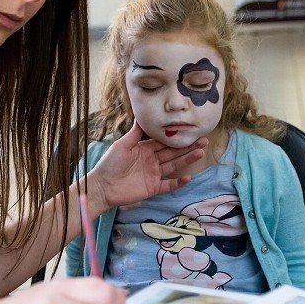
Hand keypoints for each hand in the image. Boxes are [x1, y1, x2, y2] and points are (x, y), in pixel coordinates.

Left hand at [87, 120, 206, 208]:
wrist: (102, 186)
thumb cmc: (109, 163)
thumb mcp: (122, 144)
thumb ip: (135, 133)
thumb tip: (143, 115)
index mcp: (145, 149)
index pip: (164, 141)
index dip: (176, 136)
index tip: (189, 130)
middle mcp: (152, 160)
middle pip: (173, 153)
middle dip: (187, 147)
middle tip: (203, 140)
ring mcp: (153, 174)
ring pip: (173, 166)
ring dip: (186, 160)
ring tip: (200, 152)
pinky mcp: (152, 188)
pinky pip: (168, 185)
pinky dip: (178, 183)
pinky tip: (188, 177)